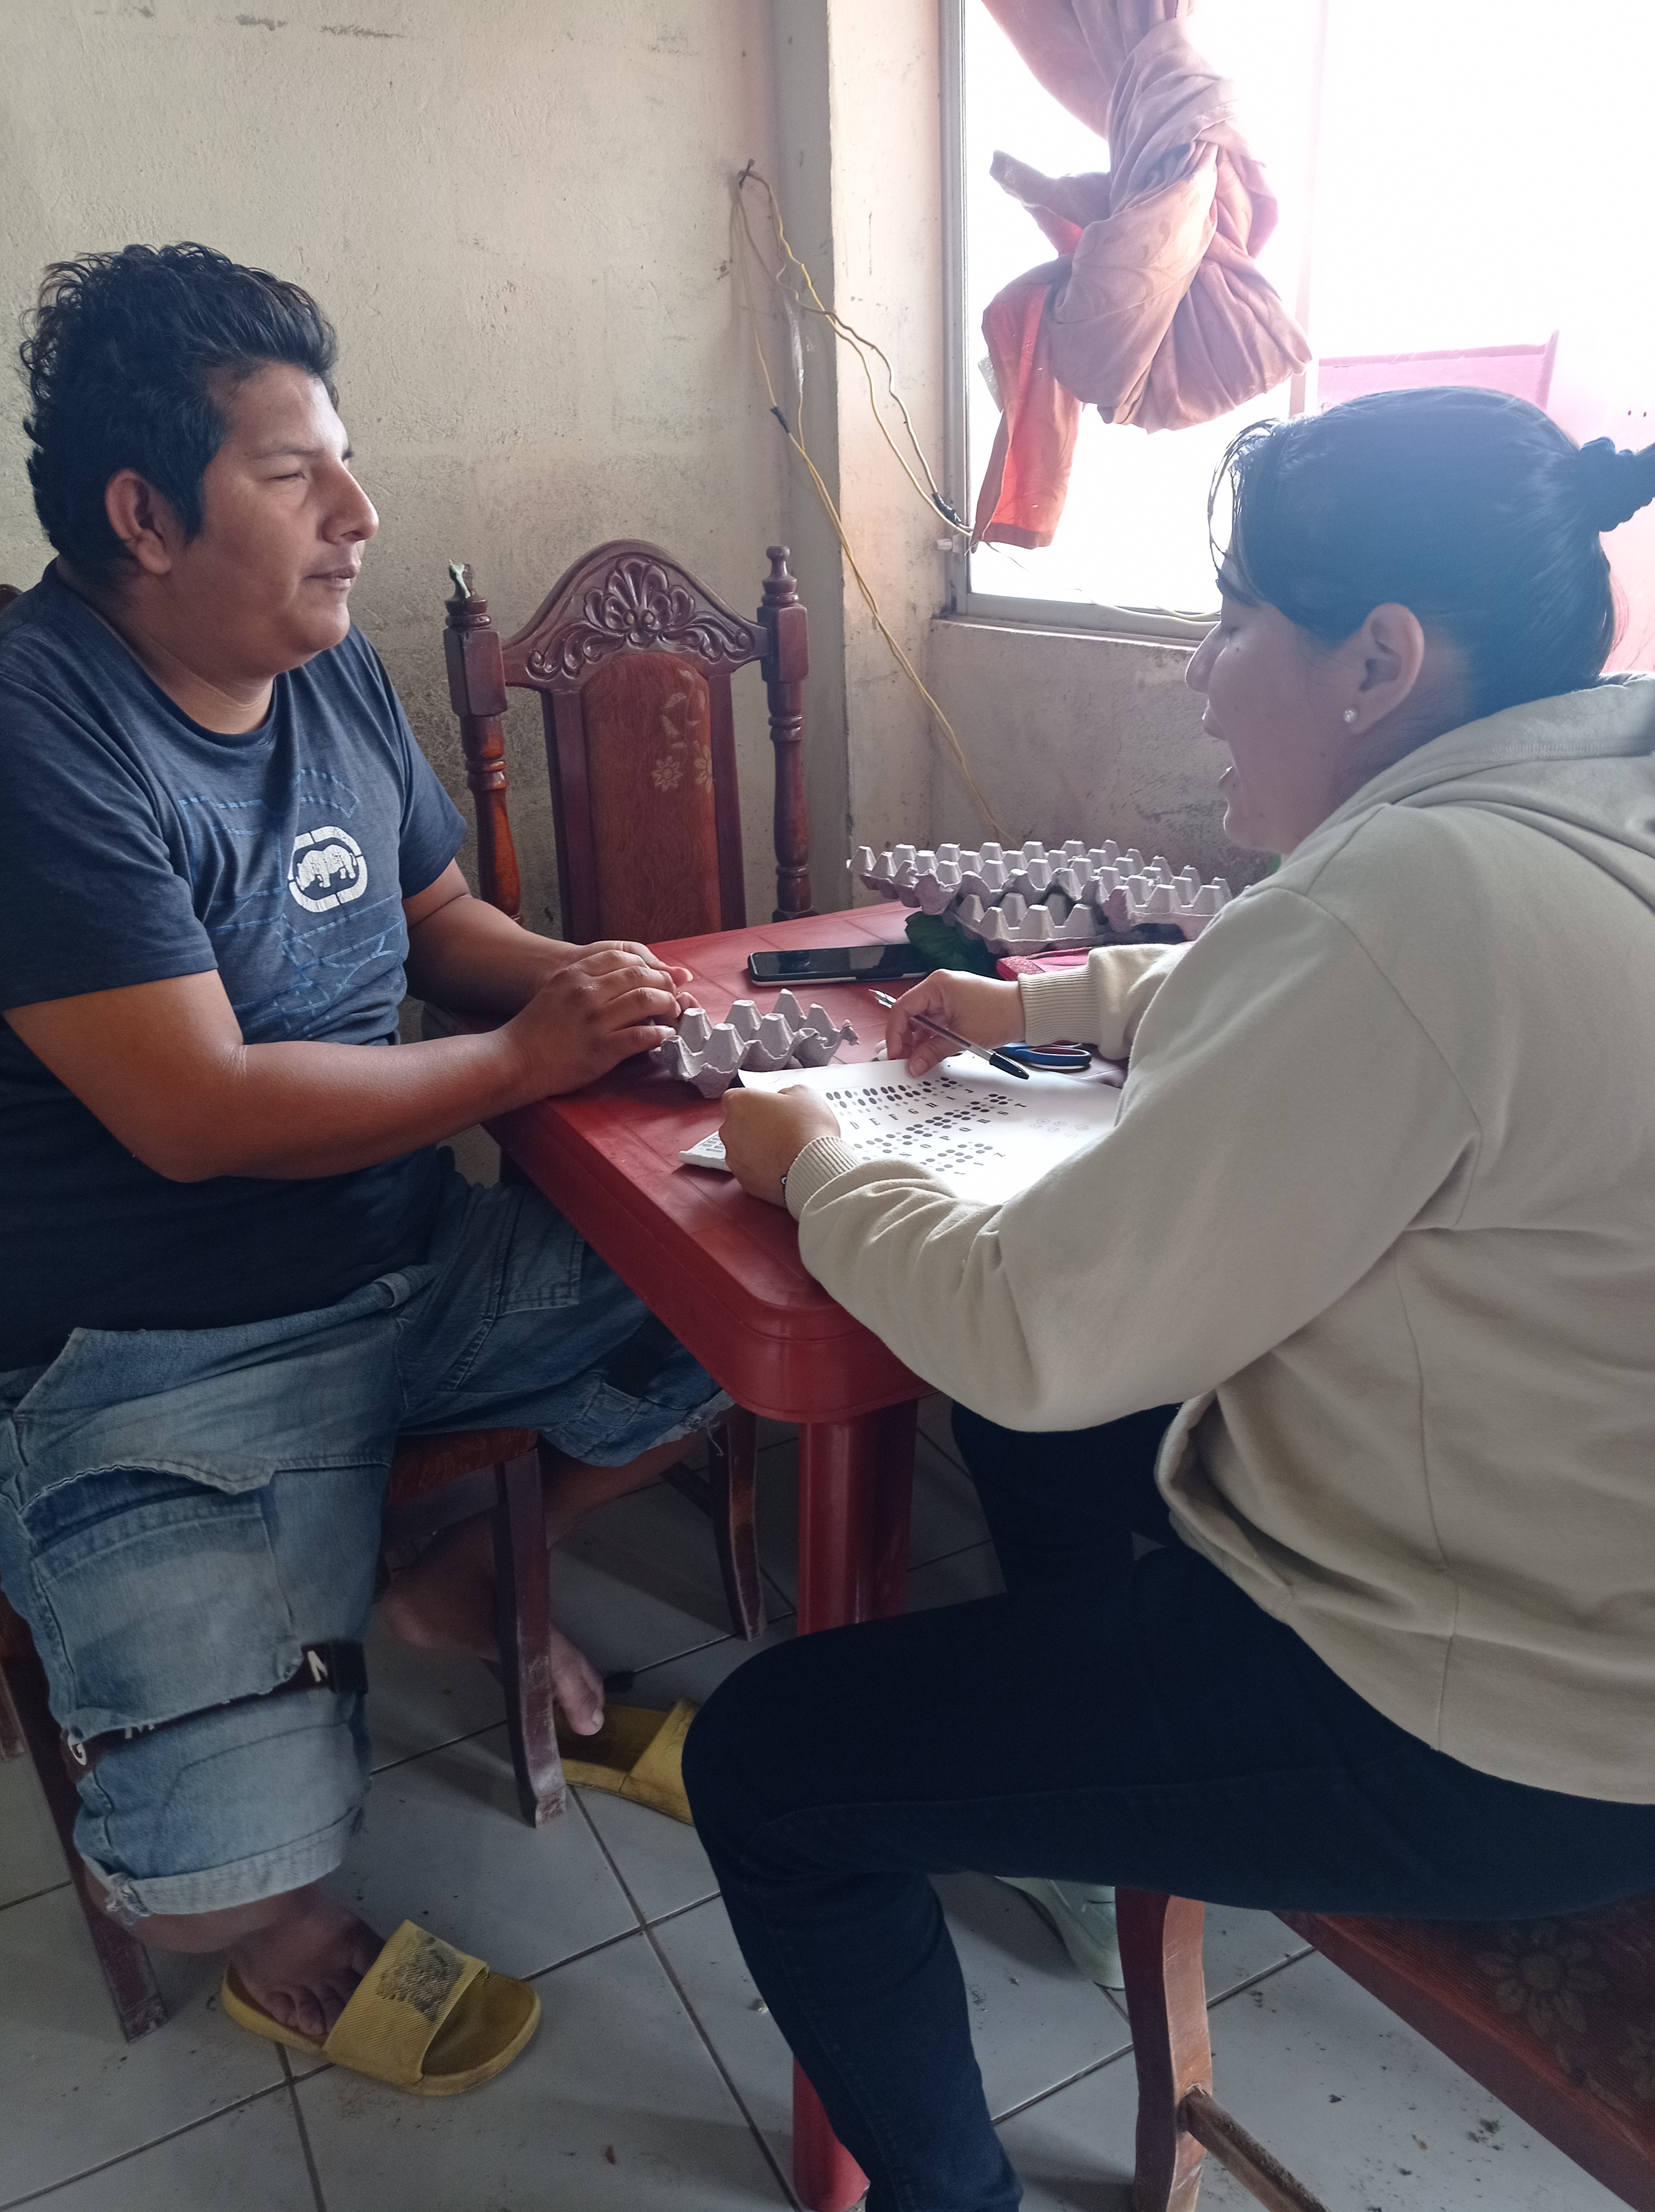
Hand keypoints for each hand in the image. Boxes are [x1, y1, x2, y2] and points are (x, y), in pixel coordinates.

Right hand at [505, 946, 686, 1096]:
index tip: (656, 976)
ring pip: (646, 1000)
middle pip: (639, 975)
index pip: (623, 957)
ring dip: (667, 1005)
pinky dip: (660, 1034)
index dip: (647, 965)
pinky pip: (643, 1035)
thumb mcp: (557, 990)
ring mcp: (595, 1019)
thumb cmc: (537, 1029)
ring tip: (673, 1013)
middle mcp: (587, 992)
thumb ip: (585, 980)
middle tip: (673, 994)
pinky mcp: (602, 1047)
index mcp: (575, 974)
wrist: (516, 1059)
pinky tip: (665, 1035)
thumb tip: (621, 979)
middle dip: (663, 983)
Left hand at [720, 1087, 840, 1206]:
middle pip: (737, 1124)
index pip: (735, 1097)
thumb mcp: (804, 1094)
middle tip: (780, 1127)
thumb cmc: (808, 1131)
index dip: (753, 1101)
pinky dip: (762, 1167)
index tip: (766, 1107)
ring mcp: (734, 1157)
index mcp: (741, 1103)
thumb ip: (785, 1093)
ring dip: (757, 1147)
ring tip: (783, 1148)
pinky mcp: (743, 1179)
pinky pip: (750, 1169)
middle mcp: (730, 1130)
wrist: (814, 1170)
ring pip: (742, 1148)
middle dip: (755, 1125)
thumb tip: (783, 1099)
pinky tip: (781, 1165)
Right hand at [885, 971, 1024, 1076]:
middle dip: (906, 1039)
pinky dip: (931, 1038)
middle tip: (906, 1062)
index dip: (895, 1034)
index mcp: (936, 986)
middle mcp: (938, 987)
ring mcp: (946, 997)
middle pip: (909, 1014)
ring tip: (920, 1060)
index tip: (896, 1055)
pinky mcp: (954, 1006)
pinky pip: (934, 1022)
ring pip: (921, 1020)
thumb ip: (933, 1052)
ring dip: (918, 1041)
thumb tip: (913, 1066)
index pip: (902, 1008)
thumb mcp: (963, 1037)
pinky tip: (932, 1053)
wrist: (1028, 1010)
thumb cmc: (1000, 1014)